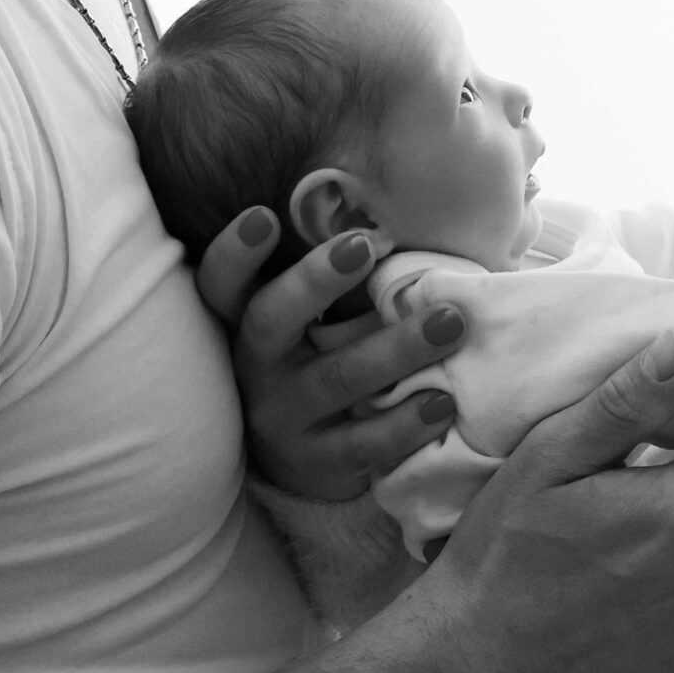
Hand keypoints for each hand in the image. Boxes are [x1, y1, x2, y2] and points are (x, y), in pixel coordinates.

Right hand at [195, 207, 467, 500]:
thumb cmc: (322, 357)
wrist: (305, 459)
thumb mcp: (309, 320)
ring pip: (336, 378)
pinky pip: (363, 443)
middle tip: (364, 244)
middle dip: (314, 281)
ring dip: (396, 348)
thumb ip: (334, 277)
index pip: (223, 283)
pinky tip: (444, 401)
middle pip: (271, 319)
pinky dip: (405, 422)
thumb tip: (400, 208)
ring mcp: (283, 418)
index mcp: (250, 321)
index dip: (236, 252)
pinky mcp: (318, 464)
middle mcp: (255, 367)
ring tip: (450, 321)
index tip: (264, 216)